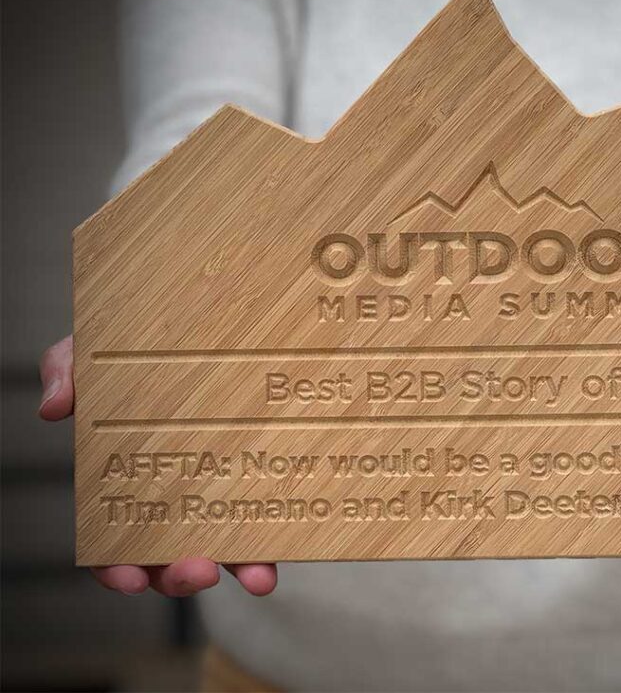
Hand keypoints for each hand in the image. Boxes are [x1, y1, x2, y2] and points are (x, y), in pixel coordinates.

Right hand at [39, 335, 277, 596]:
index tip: (130, 579)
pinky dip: (276, 539)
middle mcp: (174, 494)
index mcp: (127, 479)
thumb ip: (66, 372)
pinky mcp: (259, 470)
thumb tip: (54, 408)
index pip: (113, 540)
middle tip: (199, 570)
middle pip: (171, 557)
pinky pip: (269, 512)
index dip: (116, 569)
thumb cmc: (137, 349)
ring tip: (256, 576)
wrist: (197, 322)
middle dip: (182, 577)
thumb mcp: (93, 352)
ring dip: (238, 569)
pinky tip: (285, 548)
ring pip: (225, 547)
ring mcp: (220, 487)